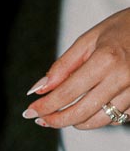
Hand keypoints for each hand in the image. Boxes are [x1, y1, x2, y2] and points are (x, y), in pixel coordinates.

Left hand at [23, 8, 129, 129]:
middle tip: (42, 120)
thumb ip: (63, 66)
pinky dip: (99, 118)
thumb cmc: (123, 28)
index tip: (30, 112)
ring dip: (77, 122)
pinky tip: (90, 108)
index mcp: (106, 59)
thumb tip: (39, 89)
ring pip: (99, 121)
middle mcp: (122, 78)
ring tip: (63, 115)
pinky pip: (116, 119)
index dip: (45, 106)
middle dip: (56, 121)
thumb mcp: (89, 39)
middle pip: (81, 113)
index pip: (67, 93)